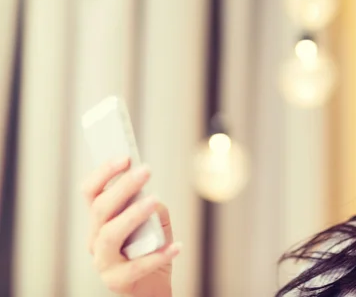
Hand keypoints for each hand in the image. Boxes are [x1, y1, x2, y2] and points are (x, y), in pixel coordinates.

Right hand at [81, 157, 180, 296]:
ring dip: (132, 215)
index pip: (91, 191)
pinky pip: (135, 267)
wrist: (152, 287)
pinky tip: (177, 246)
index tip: (126, 157)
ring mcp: (103, 261)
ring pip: (109, 235)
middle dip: (123, 186)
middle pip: (100, 209)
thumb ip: (151, 206)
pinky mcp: (116, 281)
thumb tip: (150, 197)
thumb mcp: (155, 222)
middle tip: (146, 170)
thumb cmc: (151, 248)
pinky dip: (157, 255)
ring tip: (155, 201)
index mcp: (101, 220)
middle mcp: (95, 238)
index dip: (105, 172)